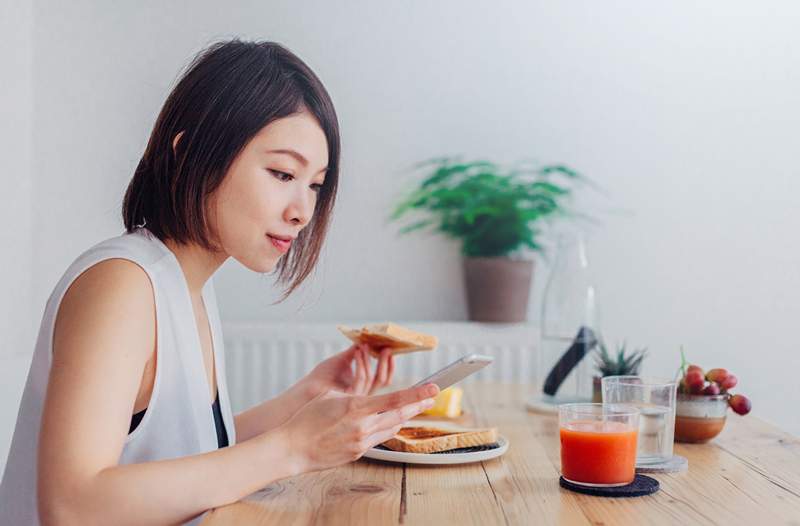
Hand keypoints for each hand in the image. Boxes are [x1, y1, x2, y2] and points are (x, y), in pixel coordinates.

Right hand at [279, 383, 439, 473]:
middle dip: (418, 405)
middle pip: (400, 414)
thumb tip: (366, 397)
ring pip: (392, 427)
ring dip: (404, 417)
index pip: (396, 399)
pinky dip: (387, 428)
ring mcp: (361, 441)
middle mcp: (363, 425)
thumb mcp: (330, 397)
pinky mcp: (358, 452)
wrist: (293, 448)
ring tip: (414, 408)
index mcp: (356, 406)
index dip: (418, 394)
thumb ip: (352, 396)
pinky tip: (390, 423)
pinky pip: (379, 438)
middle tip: (432, 397)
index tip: (434, 388)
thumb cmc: (306, 419)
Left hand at [303, 343, 395, 395]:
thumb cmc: (321, 377)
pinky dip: (361, 364)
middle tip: (386, 348)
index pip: (382, 379)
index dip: (388, 366)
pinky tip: (357, 352)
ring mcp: (357, 398)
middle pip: (383, 381)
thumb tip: (366, 341)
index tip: (389, 350)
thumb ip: (355, 353)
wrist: (306, 389)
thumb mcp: (341, 361)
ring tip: (364, 346)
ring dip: (370, 360)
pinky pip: (361, 380)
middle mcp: (363, 394)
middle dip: (386, 363)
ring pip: (372, 379)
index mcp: (363, 387)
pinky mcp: (349, 398)